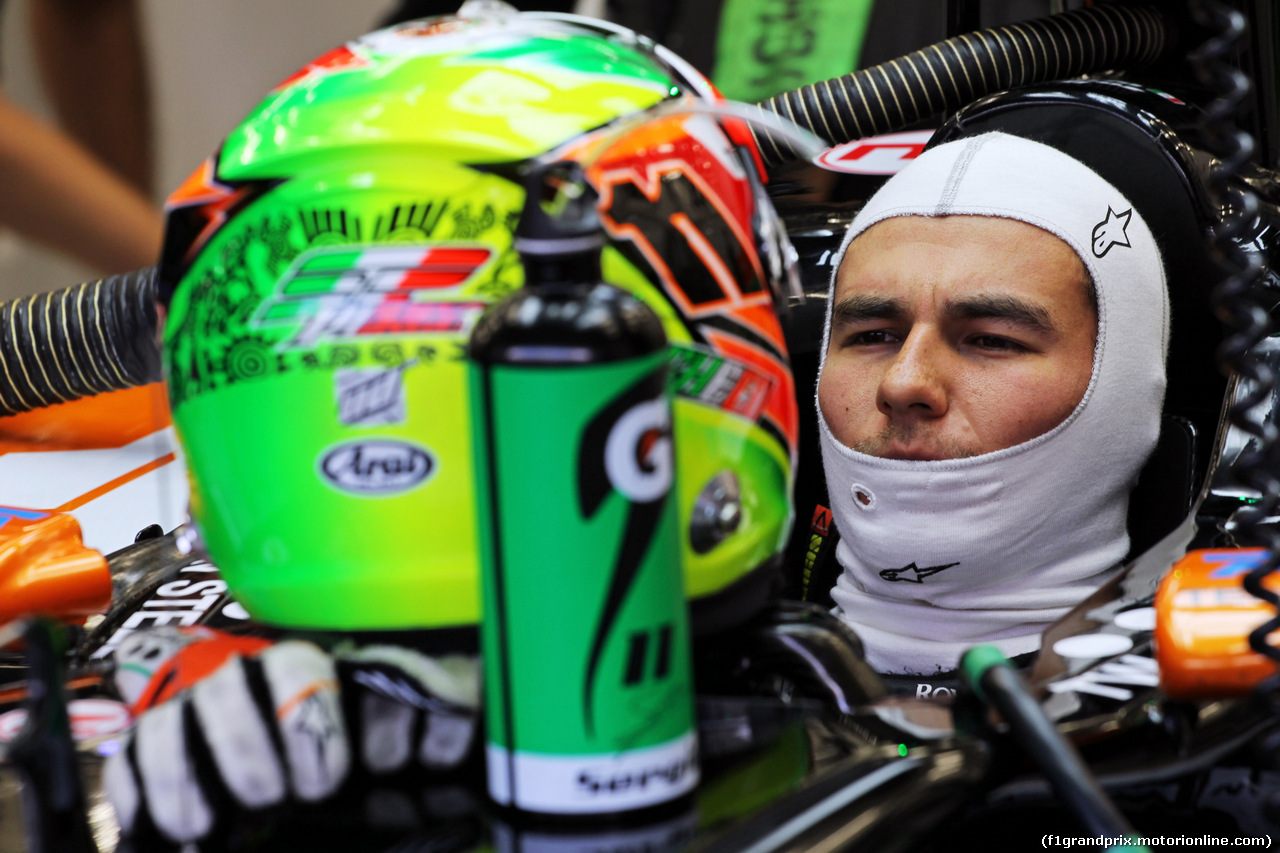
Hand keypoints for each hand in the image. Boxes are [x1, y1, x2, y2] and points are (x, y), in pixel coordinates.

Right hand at [104, 630, 479, 842]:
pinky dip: (141, 792)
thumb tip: (426, 761)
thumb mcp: (362, 737)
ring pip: (171, 720)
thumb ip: (382, 743)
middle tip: (269, 799)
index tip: (325, 782)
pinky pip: (130, 755)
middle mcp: (236, 676)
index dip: (308, 722)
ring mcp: (184, 706)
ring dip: (185, 776)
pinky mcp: (141, 741)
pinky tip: (164, 828)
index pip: (298, 669)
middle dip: (246, 747)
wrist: (258, 738)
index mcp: (299, 668)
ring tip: (207, 828)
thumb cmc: (329, 745)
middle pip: (229, 690)